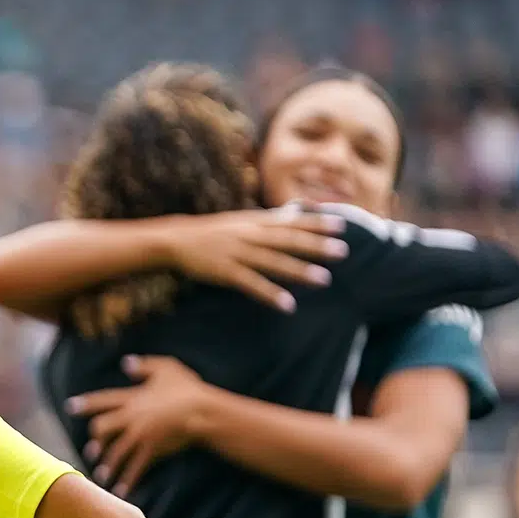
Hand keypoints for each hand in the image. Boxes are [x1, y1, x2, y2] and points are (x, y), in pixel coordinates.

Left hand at [68, 356, 210, 495]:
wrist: (203, 410)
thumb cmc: (188, 388)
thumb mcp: (166, 368)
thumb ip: (144, 366)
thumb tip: (125, 363)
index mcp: (133, 398)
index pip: (103, 400)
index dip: (85, 403)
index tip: (70, 407)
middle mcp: (131, 417)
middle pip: (102, 429)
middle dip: (95, 441)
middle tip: (91, 452)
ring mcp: (140, 434)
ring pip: (115, 452)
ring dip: (107, 466)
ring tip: (101, 477)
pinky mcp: (152, 449)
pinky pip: (135, 468)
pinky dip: (127, 481)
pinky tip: (121, 492)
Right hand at [163, 210, 347, 310]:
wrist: (175, 239)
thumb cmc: (212, 231)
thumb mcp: (241, 220)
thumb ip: (270, 219)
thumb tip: (298, 212)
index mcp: (254, 222)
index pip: (290, 221)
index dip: (316, 223)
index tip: (341, 226)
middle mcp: (249, 235)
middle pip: (287, 240)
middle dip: (315, 246)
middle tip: (343, 252)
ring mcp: (237, 253)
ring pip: (273, 262)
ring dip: (299, 271)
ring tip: (324, 279)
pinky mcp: (225, 272)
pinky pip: (251, 284)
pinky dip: (270, 294)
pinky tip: (288, 305)